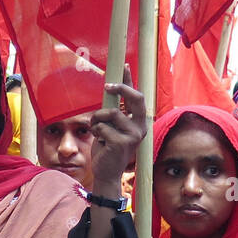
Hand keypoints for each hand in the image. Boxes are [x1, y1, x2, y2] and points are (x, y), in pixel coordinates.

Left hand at [89, 74, 147, 188]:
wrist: (105, 172)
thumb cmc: (107, 147)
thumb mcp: (110, 126)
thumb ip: (112, 110)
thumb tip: (109, 88)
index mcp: (138, 121)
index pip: (136, 96)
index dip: (130, 80)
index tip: (123, 65)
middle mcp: (140, 126)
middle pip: (135, 97)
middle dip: (121, 88)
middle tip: (107, 86)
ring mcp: (133, 135)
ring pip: (111, 113)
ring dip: (97, 119)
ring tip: (97, 130)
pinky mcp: (122, 143)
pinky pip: (103, 127)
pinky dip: (96, 132)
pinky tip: (100, 142)